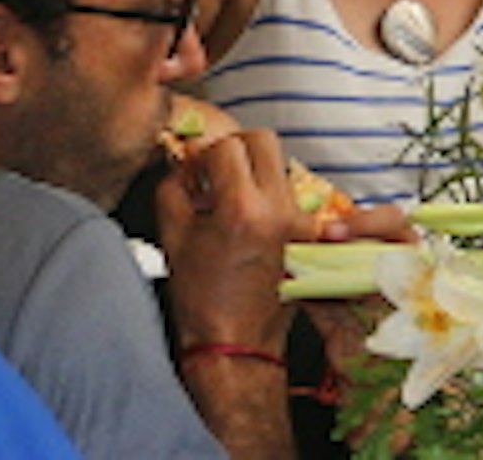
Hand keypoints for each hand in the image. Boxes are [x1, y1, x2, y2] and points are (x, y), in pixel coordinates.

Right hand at [158, 122, 296, 348]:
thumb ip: (173, 188)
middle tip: (219, 171)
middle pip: (264, 141)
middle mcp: (278, 210)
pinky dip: (268, 197)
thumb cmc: (201, 297)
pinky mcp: (310, 234)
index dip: (205, 156)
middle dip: (237, 149)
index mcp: (242, 209)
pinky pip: (290, 194)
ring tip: (232, 201)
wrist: (235, 343)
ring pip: (280, 166)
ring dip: (254, 172)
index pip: (228, 146)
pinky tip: (250, 222)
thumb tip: (184, 163)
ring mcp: (300, 221)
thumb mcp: (173, 237)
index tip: (196, 173)